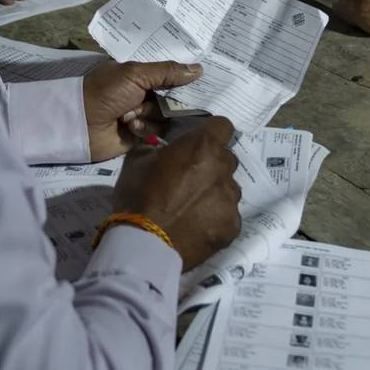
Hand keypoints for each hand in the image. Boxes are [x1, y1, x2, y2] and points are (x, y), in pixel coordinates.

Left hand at [82, 60, 203, 159]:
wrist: (81, 123)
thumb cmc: (105, 92)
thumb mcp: (135, 75)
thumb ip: (167, 72)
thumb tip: (199, 69)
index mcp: (141, 73)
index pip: (171, 73)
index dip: (186, 76)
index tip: (206, 77)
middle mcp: (145, 92)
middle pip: (175, 95)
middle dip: (169, 99)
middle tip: (162, 99)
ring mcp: (144, 114)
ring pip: (167, 115)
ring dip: (151, 114)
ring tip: (131, 115)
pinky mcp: (142, 134)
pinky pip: (158, 131)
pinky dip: (146, 128)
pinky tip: (131, 127)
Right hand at [112, 117, 242, 266]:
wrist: (144, 243)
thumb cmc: (137, 195)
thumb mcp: (136, 160)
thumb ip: (155, 148)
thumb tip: (161, 149)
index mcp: (202, 146)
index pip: (223, 126)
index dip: (212, 133)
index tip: (200, 145)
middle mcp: (223, 168)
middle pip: (227, 159)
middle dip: (213, 165)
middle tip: (191, 180)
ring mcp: (230, 199)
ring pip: (229, 189)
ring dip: (215, 193)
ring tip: (193, 209)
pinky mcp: (232, 225)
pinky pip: (228, 216)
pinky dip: (216, 219)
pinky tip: (197, 228)